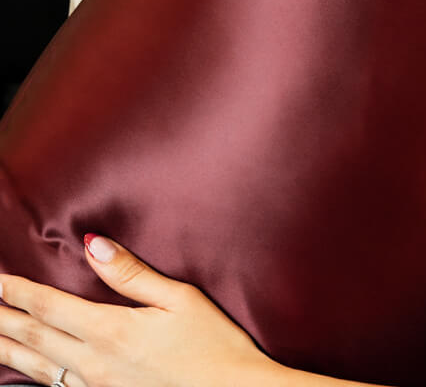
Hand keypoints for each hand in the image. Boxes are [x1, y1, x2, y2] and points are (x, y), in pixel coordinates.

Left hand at [0, 235, 281, 386]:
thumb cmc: (213, 344)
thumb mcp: (180, 297)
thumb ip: (131, 273)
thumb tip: (92, 244)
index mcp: (110, 330)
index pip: (49, 306)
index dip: (18, 291)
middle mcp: (93, 364)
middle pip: (33, 338)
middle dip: (3, 319)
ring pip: (35, 369)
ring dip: (8, 349)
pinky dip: (30, 377)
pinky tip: (25, 370)